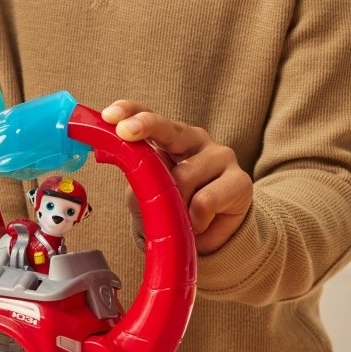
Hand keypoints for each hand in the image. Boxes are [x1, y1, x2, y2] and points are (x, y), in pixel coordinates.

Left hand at [102, 100, 252, 253]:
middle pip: (169, 129)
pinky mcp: (240, 181)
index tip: (110, 115)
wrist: (207, 239)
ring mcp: (220, 156)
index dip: (130, 112)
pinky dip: (195, 219)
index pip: (148, 115)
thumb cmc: (173, 206)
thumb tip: (113, 156)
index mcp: (170, 136)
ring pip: (183, 177)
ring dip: (174, 204)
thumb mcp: (146, 191)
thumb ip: (134, 171)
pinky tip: (199, 223)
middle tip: (125, 131)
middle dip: (145, 126)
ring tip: (180, 216)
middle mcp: (195, 139)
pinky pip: (205, 201)